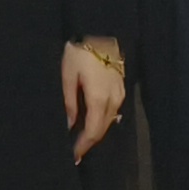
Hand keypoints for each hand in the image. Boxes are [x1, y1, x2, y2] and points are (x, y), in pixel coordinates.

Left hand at [64, 38, 126, 158]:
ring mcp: (120, 94)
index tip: (73, 157)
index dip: (83, 146)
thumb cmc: (79, 53)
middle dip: (89, 143)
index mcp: (99, 99)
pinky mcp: (121, 88)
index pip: (92, 131)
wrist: (100, 33)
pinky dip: (102, 121)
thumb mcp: (67, 76)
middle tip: (76, 153)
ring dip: (96, 132)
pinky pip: (113, 111)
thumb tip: (69, 125)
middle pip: (102, 129)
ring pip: (109, 121)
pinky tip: (92, 123)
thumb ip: (69, 103)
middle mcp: (113, 100)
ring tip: (81, 141)